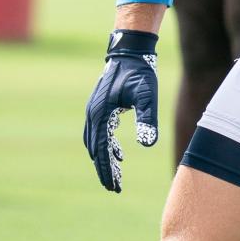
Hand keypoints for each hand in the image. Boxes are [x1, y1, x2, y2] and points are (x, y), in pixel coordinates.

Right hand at [83, 30, 158, 192]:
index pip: (102, 150)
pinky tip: (119, 154)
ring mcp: (93, 110)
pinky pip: (98, 133)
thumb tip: (147, 145)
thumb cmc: (139, 73)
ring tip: (116, 176)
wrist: (129, 52)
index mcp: (100, 114)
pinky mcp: (99, 107)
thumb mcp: (146, 96)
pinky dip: (105, 146)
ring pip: (95, 143)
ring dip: (104, 159)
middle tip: (114, 188)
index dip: (107, 169)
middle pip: (95, 150)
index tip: (114, 186)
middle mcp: (92, 114)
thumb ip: (147, 119)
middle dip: (104, 169)